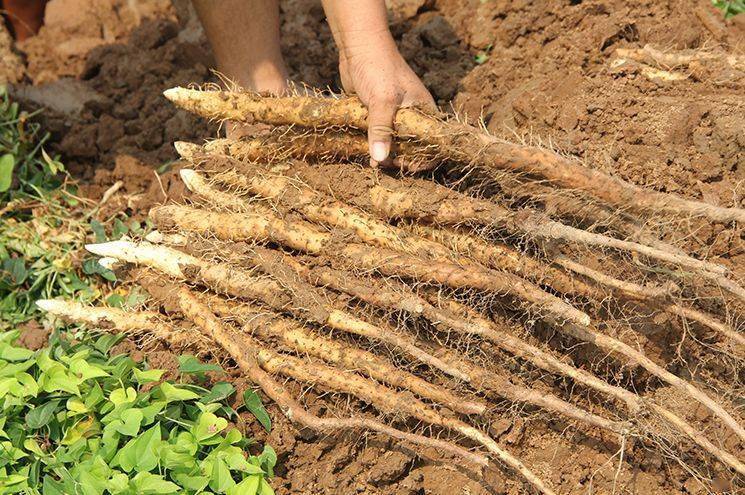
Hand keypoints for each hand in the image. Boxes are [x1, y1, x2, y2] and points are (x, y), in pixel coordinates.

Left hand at [339, 39, 434, 167]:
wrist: (358, 48)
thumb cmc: (378, 69)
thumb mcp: (382, 101)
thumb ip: (382, 130)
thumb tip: (379, 160)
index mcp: (424, 112)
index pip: (431, 145)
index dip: (420, 159)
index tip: (401, 164)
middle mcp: (412, 117)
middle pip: (410, 149)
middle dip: (398, 159)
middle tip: (380, 162)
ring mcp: (394, 117)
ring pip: (392, 144)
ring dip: (382, 154)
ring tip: (370, 160)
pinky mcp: (377, 116)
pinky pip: (376, 137)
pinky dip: (370, 145)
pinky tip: (361, 151)